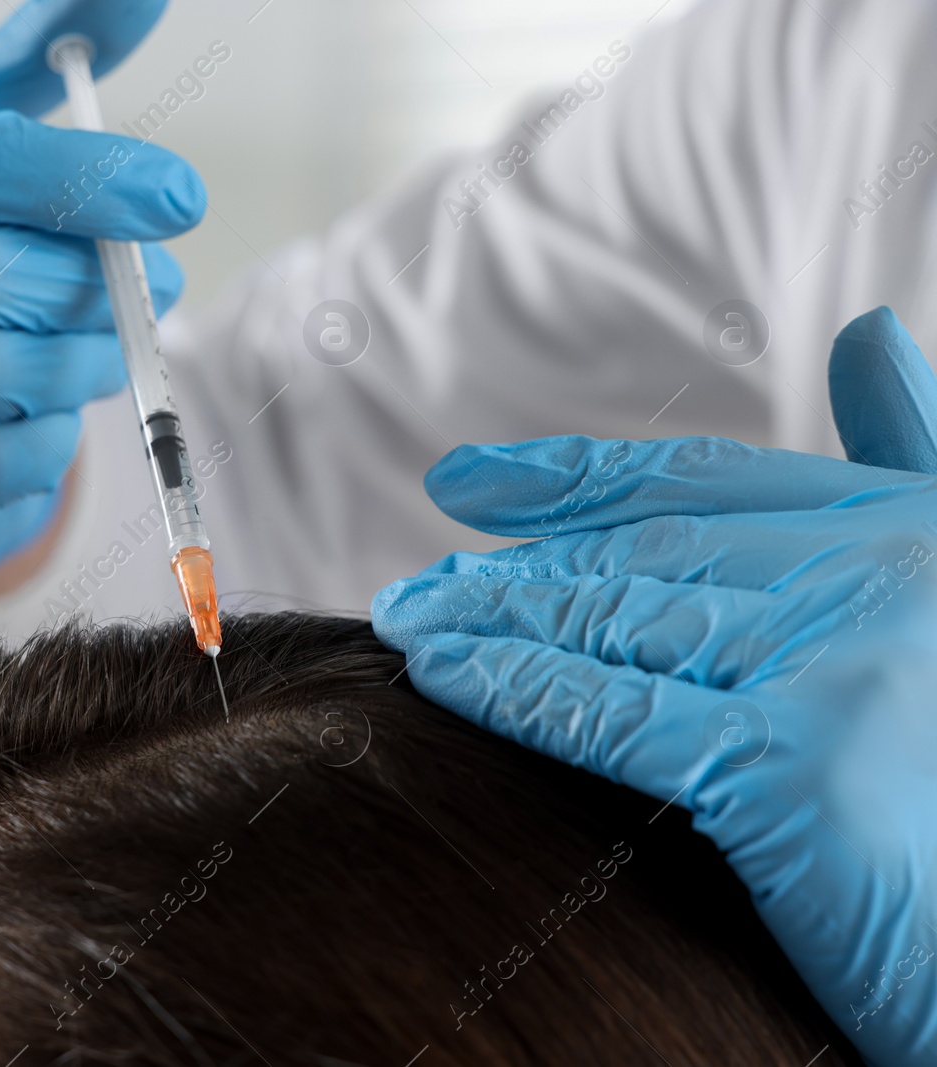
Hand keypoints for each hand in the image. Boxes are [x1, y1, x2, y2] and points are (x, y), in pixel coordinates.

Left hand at [372, 308, 936, 1064]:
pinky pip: (610, 711)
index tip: (462, 482)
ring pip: (615, 619)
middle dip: (511, 570)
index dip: (570, 476)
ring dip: (487, 617)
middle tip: (414, 587)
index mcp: (913, 523)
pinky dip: (509, 687)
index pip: (704, 482)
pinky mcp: (797, 766)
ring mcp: (841, 662)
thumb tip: (859, 331)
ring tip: (407, 623)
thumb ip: (902, 469)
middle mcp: (881, 570)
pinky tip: (437, 674)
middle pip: (643, 554)